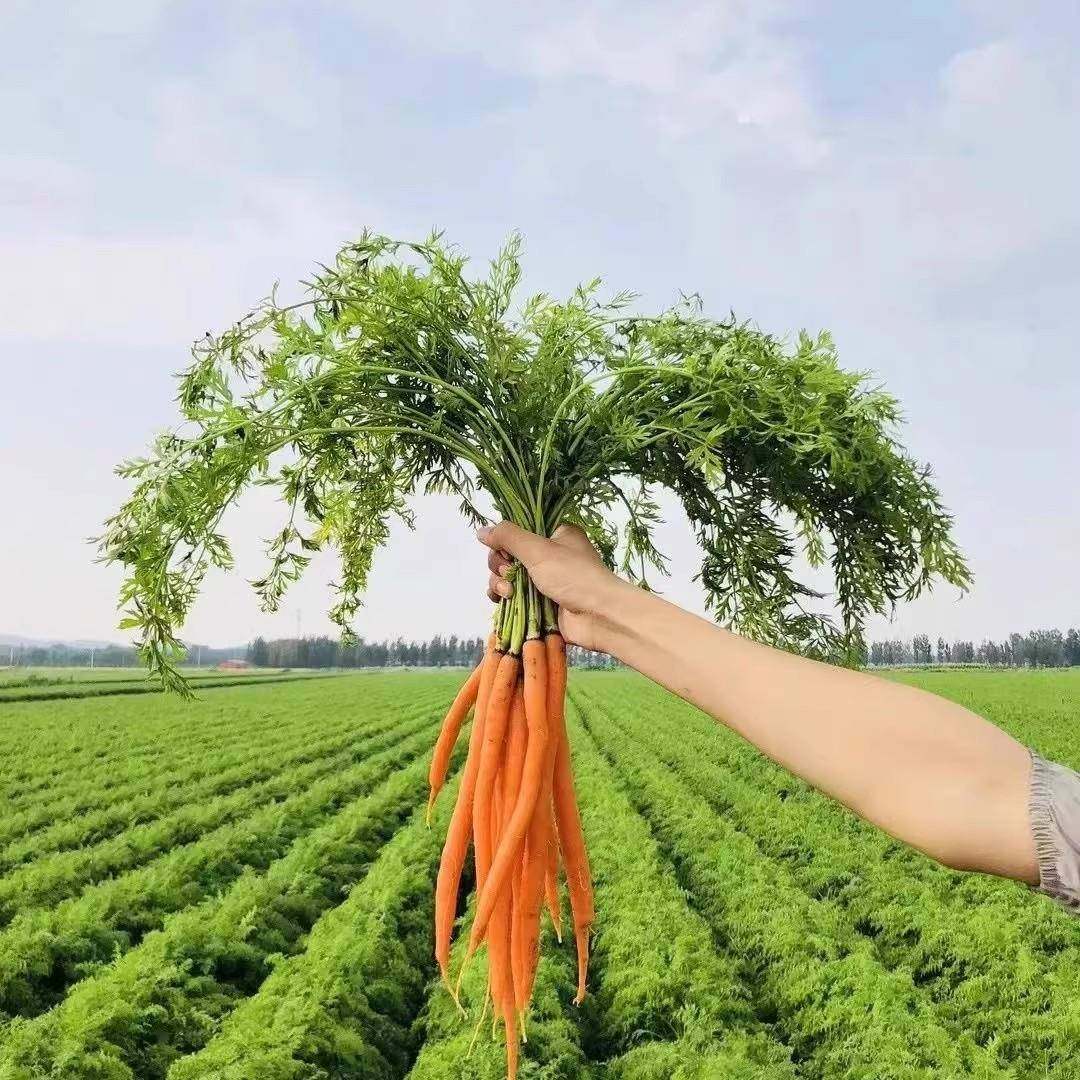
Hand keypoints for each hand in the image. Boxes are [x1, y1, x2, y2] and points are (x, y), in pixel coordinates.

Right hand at [477, 522, 624, 651]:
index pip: (519, 530)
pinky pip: (513, 596)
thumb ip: (508, 537)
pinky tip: (502, 601)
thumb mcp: (539, 550)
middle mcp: (550, 554)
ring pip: (508, 576)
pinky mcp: (541, 602)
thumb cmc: (574, 576)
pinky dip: (504, 597)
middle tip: (509, 573)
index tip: (505, 551)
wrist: (599, 617)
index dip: (505, 540)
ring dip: (500, 583)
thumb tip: (481, 531)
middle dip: (501, 565)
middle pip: (509, 553)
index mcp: (555, 534)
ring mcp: (545, 579)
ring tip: (508, 593)